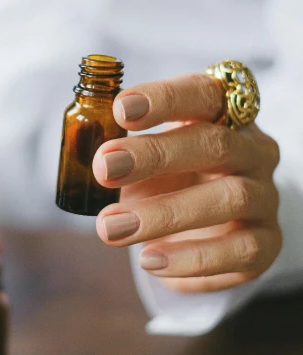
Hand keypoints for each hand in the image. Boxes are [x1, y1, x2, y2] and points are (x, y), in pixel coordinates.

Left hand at [92, 74, 280, 292]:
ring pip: (229, 197)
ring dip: (164, 214)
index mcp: (223, 117)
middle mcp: (253, 151)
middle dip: (154, 155)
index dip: (165, 99)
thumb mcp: (145, 164)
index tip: (121, 109)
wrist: (206, 236)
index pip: (203, 94)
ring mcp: (265, 196)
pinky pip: (240, 250)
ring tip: (111, 229)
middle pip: (214, 143)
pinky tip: (149, 261)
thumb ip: (123, 155)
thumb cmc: (171, 184)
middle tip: (103, 168)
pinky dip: (192, 258)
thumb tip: (86, 159)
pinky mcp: (267, 243)